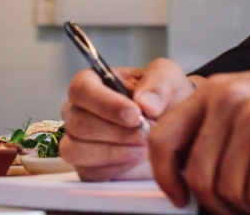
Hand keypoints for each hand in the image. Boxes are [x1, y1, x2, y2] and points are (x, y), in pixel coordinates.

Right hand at [60, 58, 196, 180]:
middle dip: (116, 132)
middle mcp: (78, 110)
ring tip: (143, 148)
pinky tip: (136, 160)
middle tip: (145, 134)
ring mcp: (78, 140)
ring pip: (77, 150)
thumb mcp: (169, 78)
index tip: (134, 115)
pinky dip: (115, 168)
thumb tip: (145, 103)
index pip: (81, 89)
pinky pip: (88, 172)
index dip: (106, 104)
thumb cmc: (164, 98)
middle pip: (78, 123)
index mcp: (91, 82)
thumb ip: (158, 83)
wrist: (172, 128)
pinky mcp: (86, 167)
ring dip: (114, 152)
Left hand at [147, 66, 249, 214]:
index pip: (163, 138)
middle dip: (220, 203)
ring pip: (226, 192)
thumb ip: (218, 129)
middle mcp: (228, 101)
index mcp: (215, 91)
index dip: (166, 176)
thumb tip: (189, 176)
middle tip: (247, 204)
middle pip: (197, 176)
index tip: (179, 196)